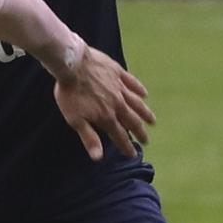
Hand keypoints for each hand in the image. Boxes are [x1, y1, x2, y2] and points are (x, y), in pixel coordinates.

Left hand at [53, 46, 155, 160]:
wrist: (72, 64)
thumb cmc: (70, 93)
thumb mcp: (75, 119)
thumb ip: (89, 137)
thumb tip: (98, 157)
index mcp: (107, 116)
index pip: (120, 136)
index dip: (126, 146)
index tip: (133, 155)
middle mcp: (117, 103)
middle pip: (132, 121)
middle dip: (140, 133)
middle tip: (146, 141)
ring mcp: (119, 87)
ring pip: (137, 103)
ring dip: (145, 113)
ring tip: (152, 121)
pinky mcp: (118, 73)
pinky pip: (132, 83)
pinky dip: (139, 89)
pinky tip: (144, 94)